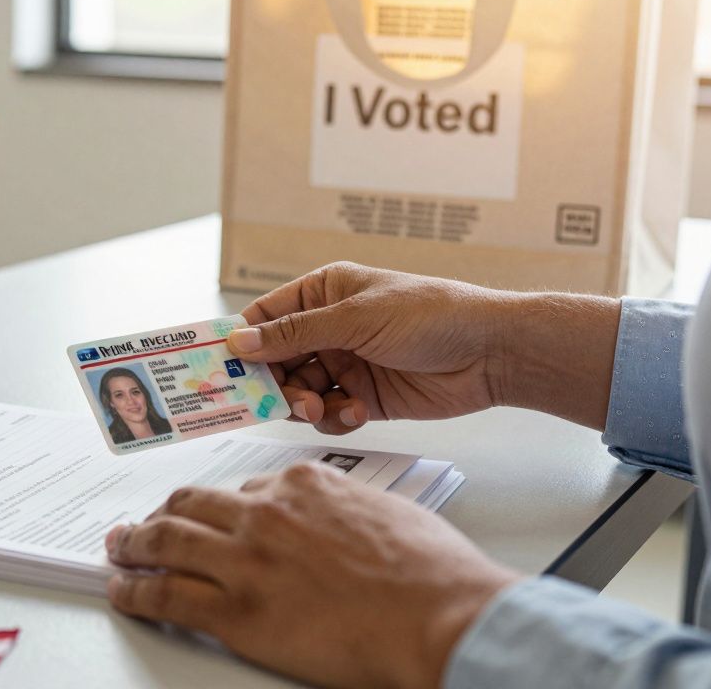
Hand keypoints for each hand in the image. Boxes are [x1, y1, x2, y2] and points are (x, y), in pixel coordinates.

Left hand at [105, 463, 520, 688]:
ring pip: (167, 540)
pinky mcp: (235, 611)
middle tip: (146, 523)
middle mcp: (265, 512)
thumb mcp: (388, 513)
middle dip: (165, 513)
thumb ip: (346, 510)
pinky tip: (122, 591)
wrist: (441, 616)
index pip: (246, 487)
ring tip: (119, 548)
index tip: (212, 514)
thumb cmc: (432, 573)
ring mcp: (245, 559)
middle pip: (194, 504)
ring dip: (135, 544)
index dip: (223, 506)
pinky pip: (166, 594)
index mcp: (304, 484)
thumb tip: (337, 523)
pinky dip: (135, 590)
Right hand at [228, 262, 620, 432]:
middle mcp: (329, 328)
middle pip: (276, 362)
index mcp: (323, 293)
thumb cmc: (431, 315)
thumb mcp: (355, 318)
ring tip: (323, 409)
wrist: (491, 353)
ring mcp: (346, 363)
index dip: (240, 342)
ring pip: (299, 392)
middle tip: (280, 401)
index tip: (219, 368)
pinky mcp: (365, 397)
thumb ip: (295, 333)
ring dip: (305, 404)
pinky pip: (330, 413)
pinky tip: (356, 412)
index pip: (264, 317)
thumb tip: (241, 339)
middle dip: (274, 383)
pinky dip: (336, 418)